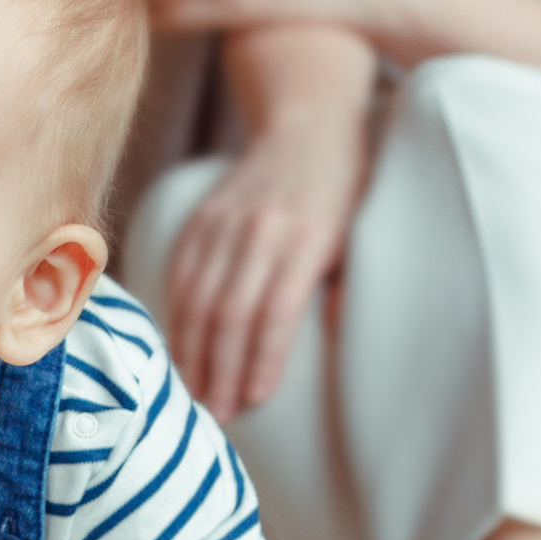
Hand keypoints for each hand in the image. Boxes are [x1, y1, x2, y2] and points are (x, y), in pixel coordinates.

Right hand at [166, 118, 365, 412]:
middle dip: (222, 368)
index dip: (262, 358)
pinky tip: (180, 349)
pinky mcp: (201, 217)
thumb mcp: (363, 236)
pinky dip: (177, 316)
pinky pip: (181, 273)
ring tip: (196, 393)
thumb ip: (347, 288)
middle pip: (231, 311)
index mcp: (308, 238)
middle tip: (219, 413)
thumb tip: (335, 340)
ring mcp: (225, 221)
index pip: (276, 311)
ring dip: (194, 351)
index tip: (254, 398)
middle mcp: (261, 229)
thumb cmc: (345, 192)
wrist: (305, 126)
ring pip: (199, 297)